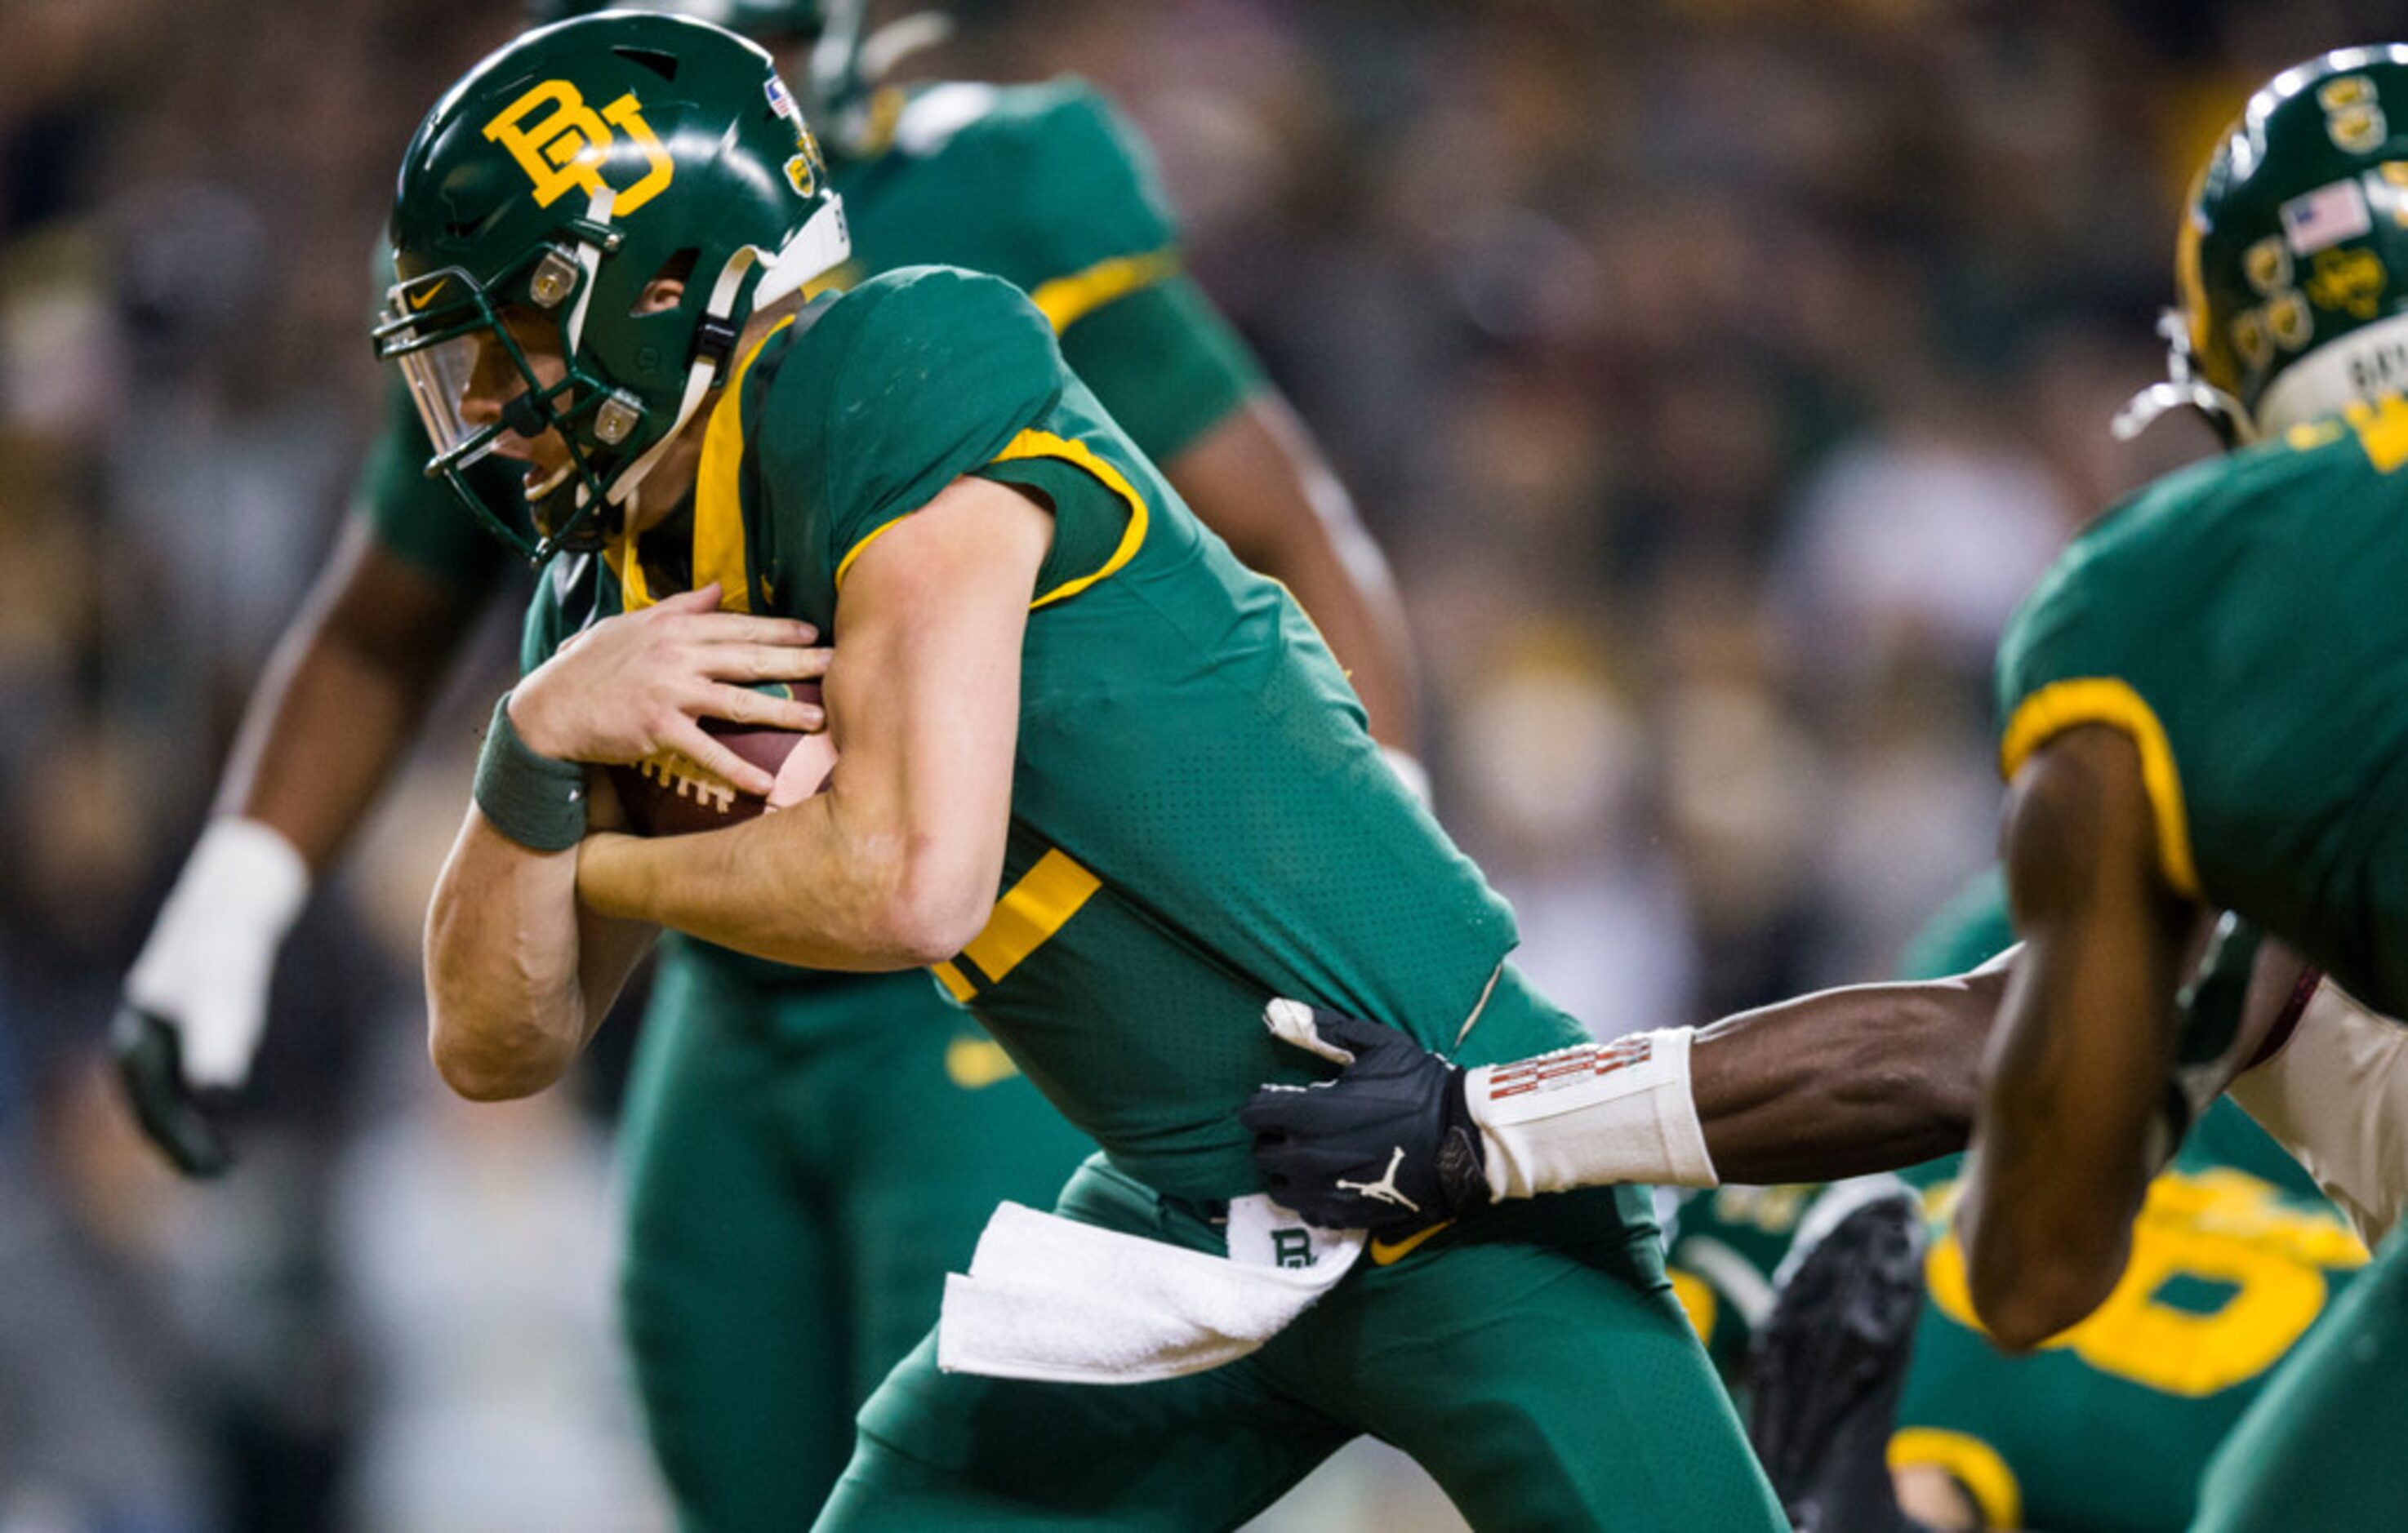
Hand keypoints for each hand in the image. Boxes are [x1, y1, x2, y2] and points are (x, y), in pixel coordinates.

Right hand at [110, 819, 311, 1176]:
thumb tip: (216, 1092)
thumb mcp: (228, 987)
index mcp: (141, 1034)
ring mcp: (158, 1018)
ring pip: (160, 1087)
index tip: (215, 1171)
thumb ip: (221, 1037)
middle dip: (178, 1141)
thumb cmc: (230, 935)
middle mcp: (142, 1029)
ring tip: (218, 1155)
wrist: (236, 884)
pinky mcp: (181, 1008)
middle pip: (150, 1102)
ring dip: (182, 1124)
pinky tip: (221, 1103)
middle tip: (219, 1172)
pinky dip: (192, 1092)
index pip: (152, 1106)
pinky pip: (174, 1064)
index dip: (180, 1144)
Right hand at [510, 584, 828, 795]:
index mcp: (674, 627)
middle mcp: (677, 654)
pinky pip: (707, 750)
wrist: (549, 708)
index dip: (779, 628)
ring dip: (782, 712)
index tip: (815, 632)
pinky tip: (765, 782)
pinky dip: (736, 768)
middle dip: (798, 661)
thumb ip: (679, 606)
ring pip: (738, 700)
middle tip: (839, 666)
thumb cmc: (591, 666)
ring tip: (819, 721)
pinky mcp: (658, 729)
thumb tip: (717, 589)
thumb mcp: (631, 625)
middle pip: (750, 657)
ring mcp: (670, 692)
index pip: (738, 625)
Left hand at [1241, 1000, 1488, 1231]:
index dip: (1263, 1104)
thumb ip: (1324, 1031)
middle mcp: (1307, 1157)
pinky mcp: (1344, 1216)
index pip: (1253, 1114)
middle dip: (1272, 1137)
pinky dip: (1310, 1198)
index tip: (1280, 1100)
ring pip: (1277, 1186)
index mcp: (1309, 1114)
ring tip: (1306, 1156)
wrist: (1462, 1140)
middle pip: (1260, 1152)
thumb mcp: (1378, 1045)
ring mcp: (1324, 1192)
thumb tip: (1279, 1010)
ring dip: (1285, 1171)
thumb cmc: (1420, 1088)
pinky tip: (1327, 1182)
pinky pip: (1306, 1211)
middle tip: (1294, 1128)